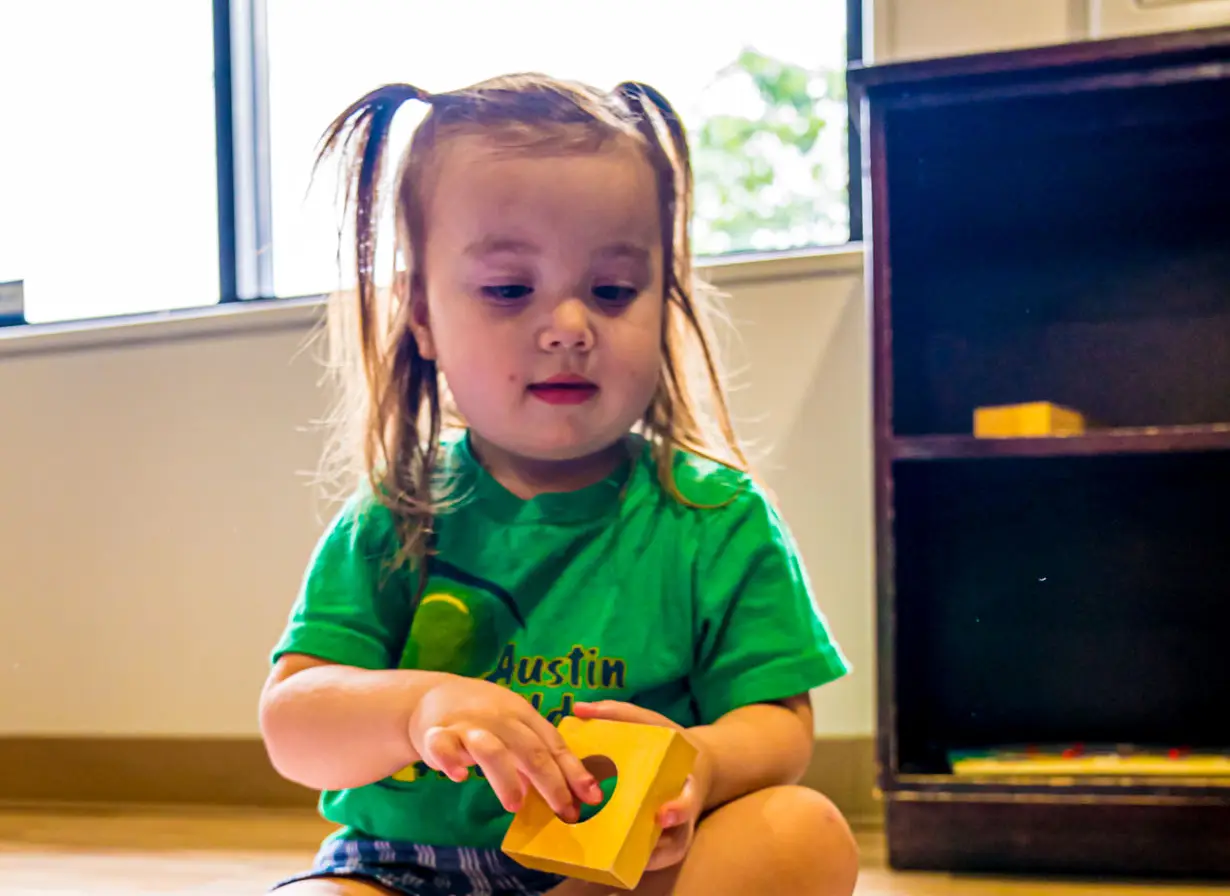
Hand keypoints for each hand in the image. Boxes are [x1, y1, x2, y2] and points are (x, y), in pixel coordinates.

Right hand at [408, 674, 603, 820]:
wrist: (430, 696)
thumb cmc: (481, 717)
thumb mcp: (512, 730)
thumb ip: (531, 760)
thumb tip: (554, 795)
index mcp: (523, 716)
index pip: (554, 744)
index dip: (574, 771)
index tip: (592, 796)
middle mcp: (500, 719)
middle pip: (531, 750)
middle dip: (552, 782)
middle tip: (564, 811)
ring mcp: (469, 726)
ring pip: (492, 750)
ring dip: (507, 778)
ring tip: (515, 805)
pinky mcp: (437, 733)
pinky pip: (444, 746)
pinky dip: (451, 761)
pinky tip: (459, 776)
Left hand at [572, 700, 712, 871]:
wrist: (695, 766)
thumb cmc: (669, 742)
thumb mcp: (650, 721)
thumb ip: (617, 713)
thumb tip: (577, 708)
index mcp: (685, 782)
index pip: (687, 802)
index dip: (677, 811)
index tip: (662, 816)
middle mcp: (684, 813)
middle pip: (676, 841)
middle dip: (657, 849)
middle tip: (629, 850)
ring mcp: (677, 832)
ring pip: (665, 856)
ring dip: (641, 862)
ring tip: (607, 862)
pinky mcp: (668, 842)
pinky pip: (655, 859)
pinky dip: (635, 864)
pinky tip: (604, 861)